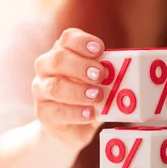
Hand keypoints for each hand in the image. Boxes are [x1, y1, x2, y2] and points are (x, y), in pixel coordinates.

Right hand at [32, 28, 105, 149]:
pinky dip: (76, 113)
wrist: (72, 128)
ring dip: (79, 92)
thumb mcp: (100, 85)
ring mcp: (41, 91)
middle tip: (100, 75)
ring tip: (97, 96)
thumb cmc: (88, 99)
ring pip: (55, 87)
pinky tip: (90, 114)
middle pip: (58, 59)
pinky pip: (57, 111)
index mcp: (62, 53)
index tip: (100, 49)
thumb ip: (108, 78)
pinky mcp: (43, 113)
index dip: (82, 42)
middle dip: (81, 66)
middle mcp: (46, 68)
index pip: (67, 39)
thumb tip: (125, 75)